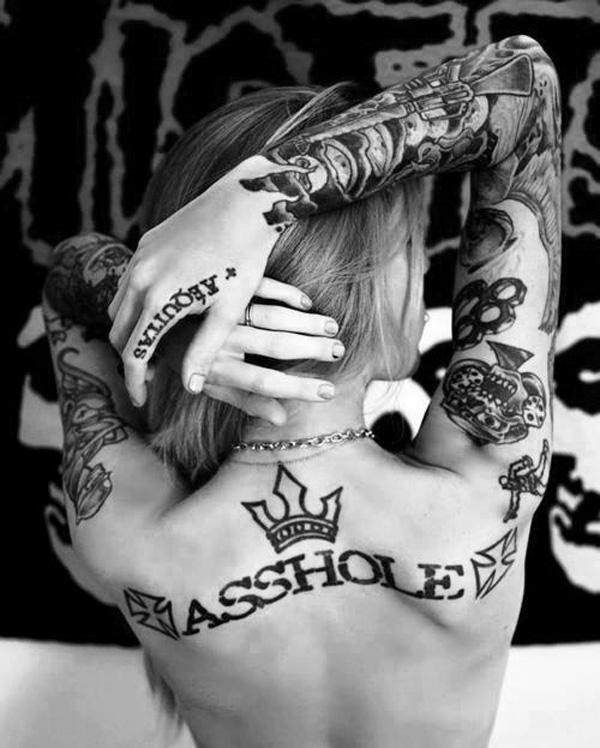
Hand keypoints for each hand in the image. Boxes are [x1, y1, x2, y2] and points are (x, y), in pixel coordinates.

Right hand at [108, 157, 289, 405]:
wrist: (244, 202)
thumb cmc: (244, 260)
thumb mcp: (228, 311)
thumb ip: (205, 350)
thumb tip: (190, 387)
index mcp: (159, 300)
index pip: (134, 353)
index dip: (135, 382)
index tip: (140, 400)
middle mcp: (139, 277)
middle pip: (118, 331)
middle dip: (128, 357)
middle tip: (146, 377)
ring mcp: (139, 257)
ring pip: (119, 306)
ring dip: (130, 330)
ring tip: (151, 347)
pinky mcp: (145, 243)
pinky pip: (129, 282)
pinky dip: (135, 304)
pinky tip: (157, 311)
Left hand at [155, 277, 342, 424]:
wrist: (149, 323)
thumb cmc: (186, 361)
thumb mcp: (211, 384)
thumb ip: (246, 401)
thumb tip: (282, 419)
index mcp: (217, 369)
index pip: (264, 382)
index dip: (298, 388)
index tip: (329, 392)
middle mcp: (220, 340)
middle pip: (273, 346)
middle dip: (309, 349)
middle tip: (339, 351)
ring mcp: (220, 311)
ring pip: (270, 316)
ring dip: (304, 321)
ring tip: (332, 327)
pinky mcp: (222, 287)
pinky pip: (258, 288)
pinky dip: (284, 293)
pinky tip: (307, 301)